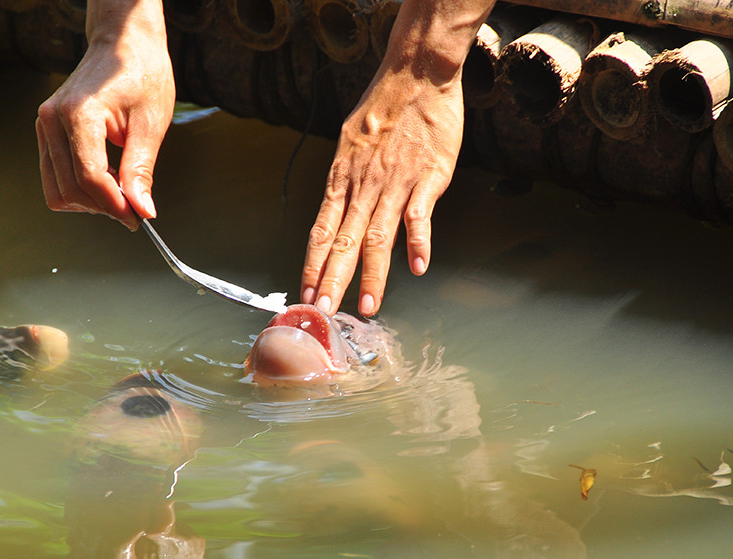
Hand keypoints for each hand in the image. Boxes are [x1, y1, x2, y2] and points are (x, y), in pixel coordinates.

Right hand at [36, 0, 174, 226]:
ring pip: (56, 189)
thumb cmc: (141, 74)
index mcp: (79, 113)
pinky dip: (79, 188)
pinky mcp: (46, 131)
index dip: (115, 205)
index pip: (89, 177)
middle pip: (70, 189)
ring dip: (89, 201)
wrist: (123, 45)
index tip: (138, 218)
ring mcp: (45, 124)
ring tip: (120, 191)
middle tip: (134, 209)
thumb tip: (143, 210)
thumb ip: (141, 170)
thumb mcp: (150, 124)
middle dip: (103, 207)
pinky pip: (54, 176)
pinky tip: (106, 180)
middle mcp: (53, 119)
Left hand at [300, 66, 463, 315]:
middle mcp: (364, 185)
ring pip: (379, 236)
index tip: (304, 293)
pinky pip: (420, 215)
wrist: (416, 74)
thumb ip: (346, 181)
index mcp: (342, 179)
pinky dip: (418, 242)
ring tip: (368, 305)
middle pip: (344, 241)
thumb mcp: (350, 143)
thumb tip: (339, 213)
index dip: (311, 264)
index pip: (321, 230)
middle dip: (332, 280)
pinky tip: (417, 268)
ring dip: (373, 274)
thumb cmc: (382, 108)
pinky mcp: (428, 177)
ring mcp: (396, 182)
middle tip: (324, 311)